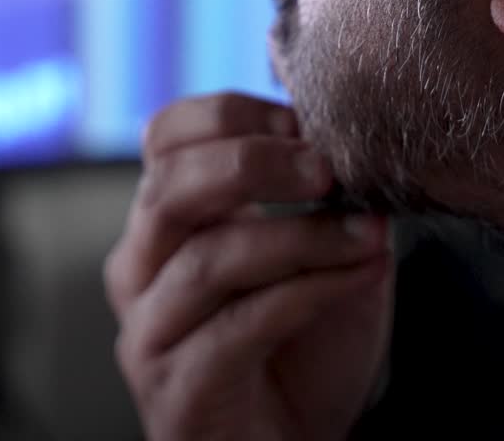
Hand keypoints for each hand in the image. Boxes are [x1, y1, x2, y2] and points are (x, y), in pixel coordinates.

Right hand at [104, 91, 393, 440]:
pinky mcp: (176, 388)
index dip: (230, 115)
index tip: (302, 120)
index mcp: (163, 218)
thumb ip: (323, 199)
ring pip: (209, 258)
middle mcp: (139, 266)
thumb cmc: (299, 347)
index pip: (165, 135)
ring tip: (364, 233)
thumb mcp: (316, 253)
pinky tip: (357, 276)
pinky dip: (307, 292)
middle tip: (325, 168)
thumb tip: (356, 145)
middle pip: (171, 186)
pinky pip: (239, 326)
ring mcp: (149, 330)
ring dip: (299, 237)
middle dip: (255, 164)